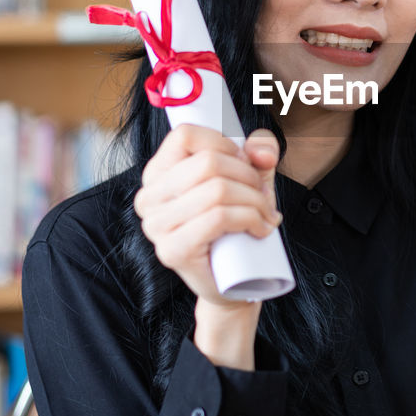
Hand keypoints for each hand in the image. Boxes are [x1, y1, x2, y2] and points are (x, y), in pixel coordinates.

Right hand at [135, 125, 281, 311]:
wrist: (233, 280)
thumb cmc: (235, 224)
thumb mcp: (249, 179)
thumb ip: (258, 153)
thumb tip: (262, 152)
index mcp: (157, 173)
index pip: (185, 135)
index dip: (224, 143)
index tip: (244, 164)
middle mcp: (149, 198)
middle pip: (208, 162)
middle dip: (248, 175)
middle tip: (263, 194)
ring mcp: (157, 226)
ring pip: (217, 190)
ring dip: (255, 199)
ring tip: (265, 213)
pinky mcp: (173, 251)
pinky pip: (218, 218)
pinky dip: (250, 219)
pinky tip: (261, 228)